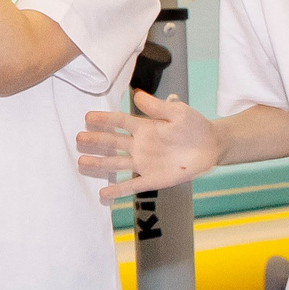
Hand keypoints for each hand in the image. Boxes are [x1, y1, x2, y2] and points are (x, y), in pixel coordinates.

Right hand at [76, 90, 221, 201]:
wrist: (210, 146)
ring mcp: (144, 163)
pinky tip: (103, 194)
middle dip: (95, 141)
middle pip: (112, 142)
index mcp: (144, 127)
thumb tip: (136, 95)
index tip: (88, 117)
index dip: (104, 119)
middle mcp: (140, 145)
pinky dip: (117, 190)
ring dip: (99, 164)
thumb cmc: (194, 126)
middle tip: (78, 138)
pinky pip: (131, 185)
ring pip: (116, 163)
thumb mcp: (177, 112)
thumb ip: (157, 106)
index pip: (119, 122)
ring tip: (81, 163)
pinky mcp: (152, 179)